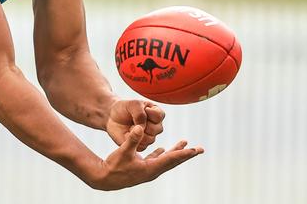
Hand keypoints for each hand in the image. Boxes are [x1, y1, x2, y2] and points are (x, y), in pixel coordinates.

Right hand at [86, 125, 202, 189]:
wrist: (105, 178)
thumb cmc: (114, 166)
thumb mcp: (123, 151)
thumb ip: (132, 139)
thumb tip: (140, 127)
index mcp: (151, 168)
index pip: (171, 159)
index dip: (183, 153)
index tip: (194, 150)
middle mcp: (153, 171)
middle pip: (173, 161)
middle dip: (186, 154)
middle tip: (200, 149)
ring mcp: (149, 170)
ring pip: (167, 159)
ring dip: (177, 152)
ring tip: (186, 145)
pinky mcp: (143, 168)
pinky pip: (157, 160)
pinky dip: (164, 154)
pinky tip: (164, 149)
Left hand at [106, 99, 164, 150]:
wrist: (112, 116)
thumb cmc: (124, 108)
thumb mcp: (133, 104)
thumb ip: (140, 114)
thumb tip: (142, 129)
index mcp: (157, 114)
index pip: (159, 116)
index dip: (147, 112)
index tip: (138, 108)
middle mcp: (156, 127)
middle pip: (157, 129)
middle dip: (142, 123)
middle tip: (133, 119)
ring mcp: (150, 137)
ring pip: (150, 139)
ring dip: (136, 132)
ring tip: (130, 126)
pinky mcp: (141, 146)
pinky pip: (141, 146)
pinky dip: (131, 139)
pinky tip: (127, 133)